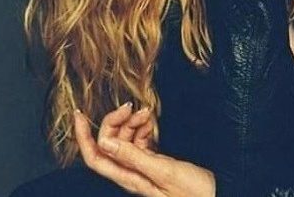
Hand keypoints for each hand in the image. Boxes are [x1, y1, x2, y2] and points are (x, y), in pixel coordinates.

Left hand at [74, 109, 215, 196]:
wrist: (214, 195)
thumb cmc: (192, 191)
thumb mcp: (163, 171)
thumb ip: (134, 156)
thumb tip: (106, 142)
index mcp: (128, 177)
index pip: (95, 156)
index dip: (83, 136)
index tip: (79, 115)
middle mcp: (130, 172)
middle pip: (110, 143)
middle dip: (117, 121)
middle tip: (132, 106)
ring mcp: (141, 167)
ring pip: (125, 139)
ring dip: (133, 123)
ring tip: (147, 113)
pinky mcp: (153, 162)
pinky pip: (139, 141)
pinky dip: (143, 128)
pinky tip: (151, 122)